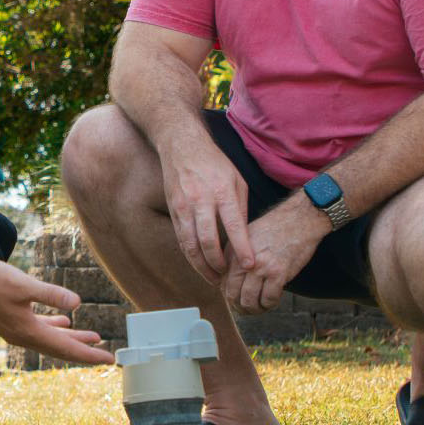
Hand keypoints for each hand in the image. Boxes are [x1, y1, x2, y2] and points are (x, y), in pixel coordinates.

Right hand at [0, 258, 111, 365]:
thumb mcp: (24, 284)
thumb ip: (51, 295)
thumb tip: (77, 304)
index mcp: (29, 331)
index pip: (66, 348)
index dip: (89, 354)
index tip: (109, 359)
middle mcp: (24, 336)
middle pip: (61, 349)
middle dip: (85, 351)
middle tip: (106, 354)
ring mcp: (17, 329)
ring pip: (51, 340)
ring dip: (72, 339)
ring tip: (92, 337)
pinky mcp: (12, 320)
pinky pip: (40, 329)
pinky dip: (55, 328)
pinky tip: (64, 322)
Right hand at [158, 139, 255, 284]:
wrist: (181, 146)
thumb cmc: (214, 163)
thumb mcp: (236, 180)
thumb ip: (240, 208)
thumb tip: (243, 237)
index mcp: (222, 190)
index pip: (233, 226)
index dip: (242, 248)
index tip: (250, 266)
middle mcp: (201, 199)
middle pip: (208, 241)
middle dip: (218, 264)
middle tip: (227, 278)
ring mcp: (183, 206)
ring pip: (190, 244)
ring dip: (201, 266)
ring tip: (213, 278)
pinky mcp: (173, 210)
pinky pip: (181, 239)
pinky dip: (190, 256)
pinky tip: (199, 264)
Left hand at [222, 193, 327, 313]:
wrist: (298, 219)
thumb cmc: (274, 228)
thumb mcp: (245, 238)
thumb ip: (236, 258)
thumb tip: (229, 283)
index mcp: (232, 252)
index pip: (222, 284)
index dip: (229, 297)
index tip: (236, 300)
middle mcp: (242, 261)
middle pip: (233, 295)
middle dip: (239, 307)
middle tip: (247, 309)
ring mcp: (260, 268)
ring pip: (249, 301)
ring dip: (254, 310)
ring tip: (260, 307)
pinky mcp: (278, 273)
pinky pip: (269, 299)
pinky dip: (270, 304)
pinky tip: (272, 301)